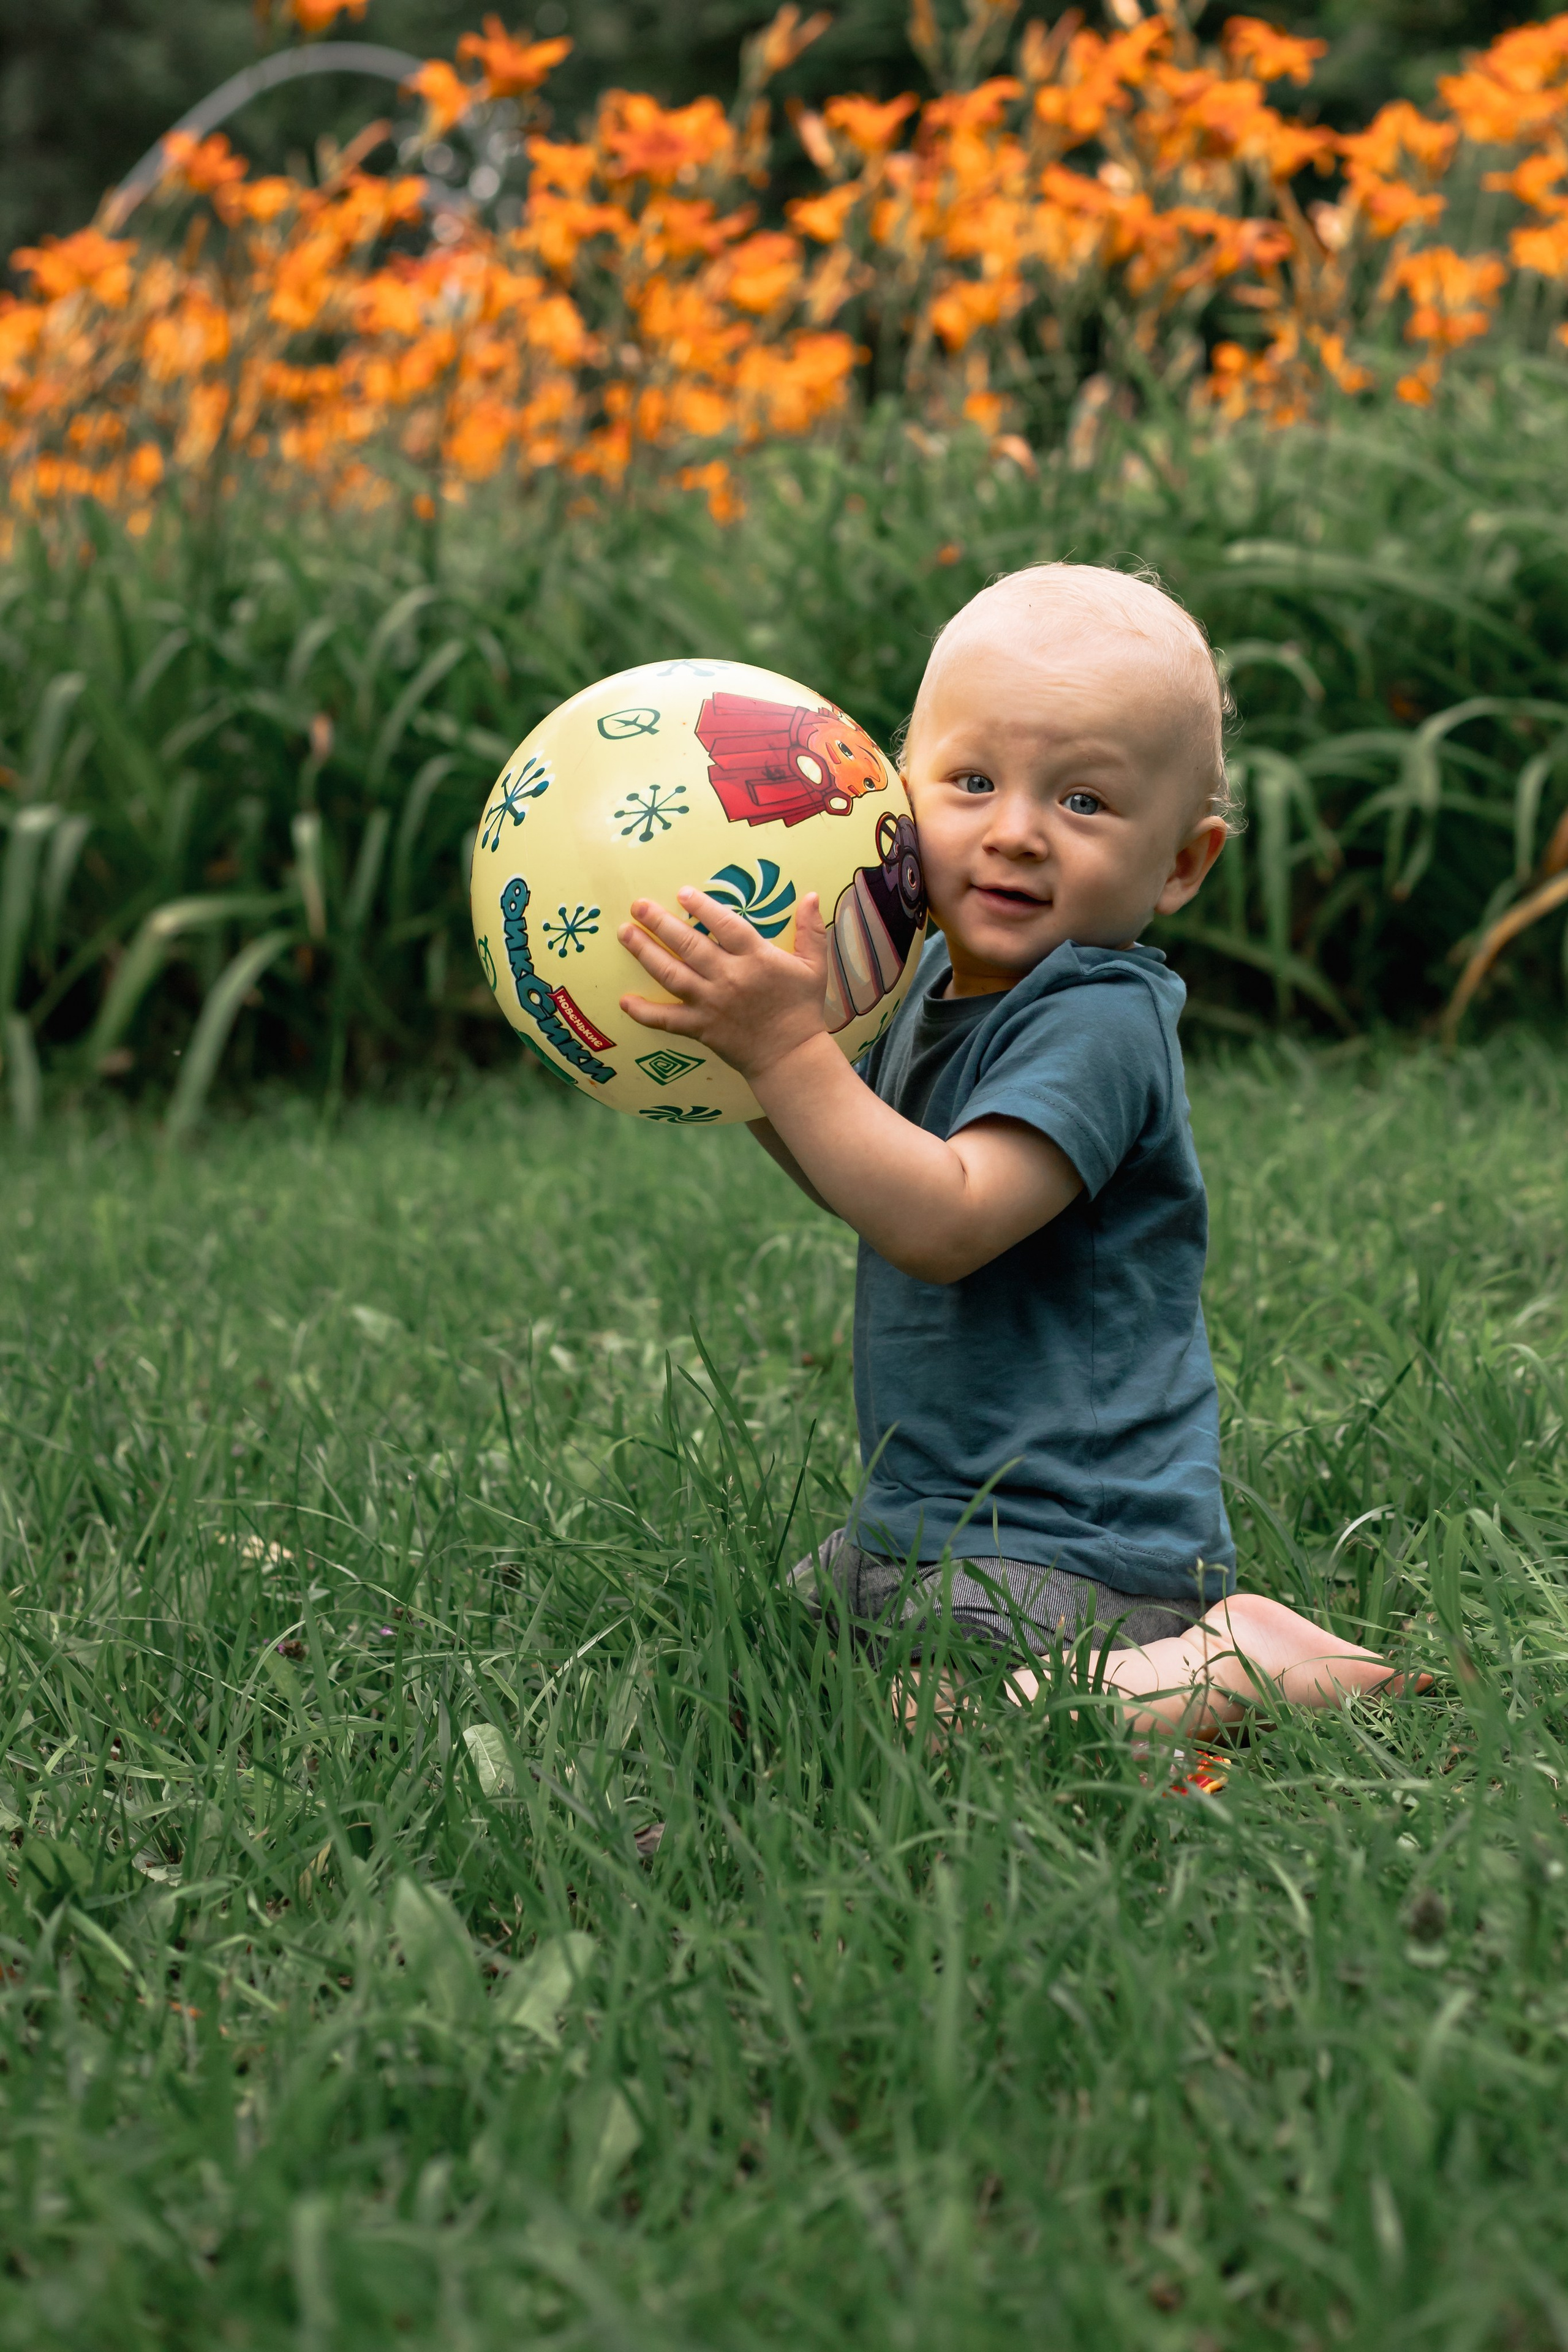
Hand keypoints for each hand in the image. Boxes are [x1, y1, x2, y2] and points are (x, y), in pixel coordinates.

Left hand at [618, 887, 830, 1081]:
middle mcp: (730, 977)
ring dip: (645, 953)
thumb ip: (811, 930)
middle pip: (689, 944)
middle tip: (637, 906)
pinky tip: (625, 1001)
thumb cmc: (802, 1009)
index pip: (724, 924)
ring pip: (671, 974)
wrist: (791, 1056)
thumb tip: (812, 895)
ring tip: (625, 934)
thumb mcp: (814, 966)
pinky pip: (667, 1019)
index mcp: (757, 958)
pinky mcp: (701, 1027)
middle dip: (660, 922)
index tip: (682, 893)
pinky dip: (644, 1012)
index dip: (702, 906)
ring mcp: (711, 1003)